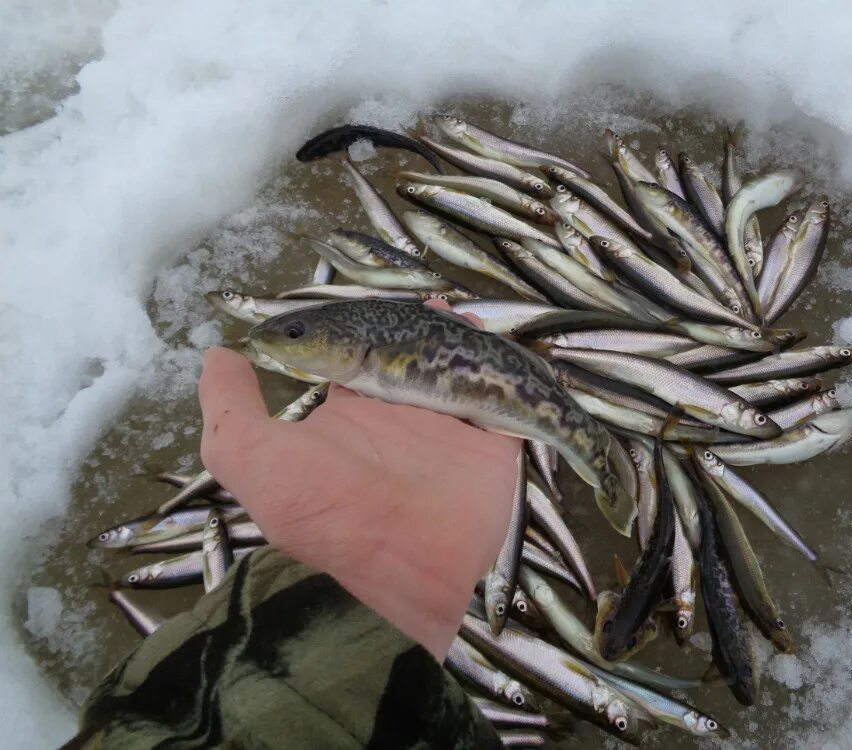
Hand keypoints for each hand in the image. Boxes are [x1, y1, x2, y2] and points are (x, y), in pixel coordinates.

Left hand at [197, 302, 520, 659]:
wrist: (395, 566)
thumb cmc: (321, 509)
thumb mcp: (248, 456)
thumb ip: (228, 405)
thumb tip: (217, 352)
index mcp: (351, 414)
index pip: (361, 357)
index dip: (369, 326)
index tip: (379, 298)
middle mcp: (400, 418)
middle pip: (415, 358)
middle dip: (424, 327)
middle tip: (432, 300)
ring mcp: (448, 431)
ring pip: (459, 370)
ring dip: (464, 340)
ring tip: (461, 314)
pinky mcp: (491, 445)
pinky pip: (505, 397)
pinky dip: (506, 370)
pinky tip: (495, 342)